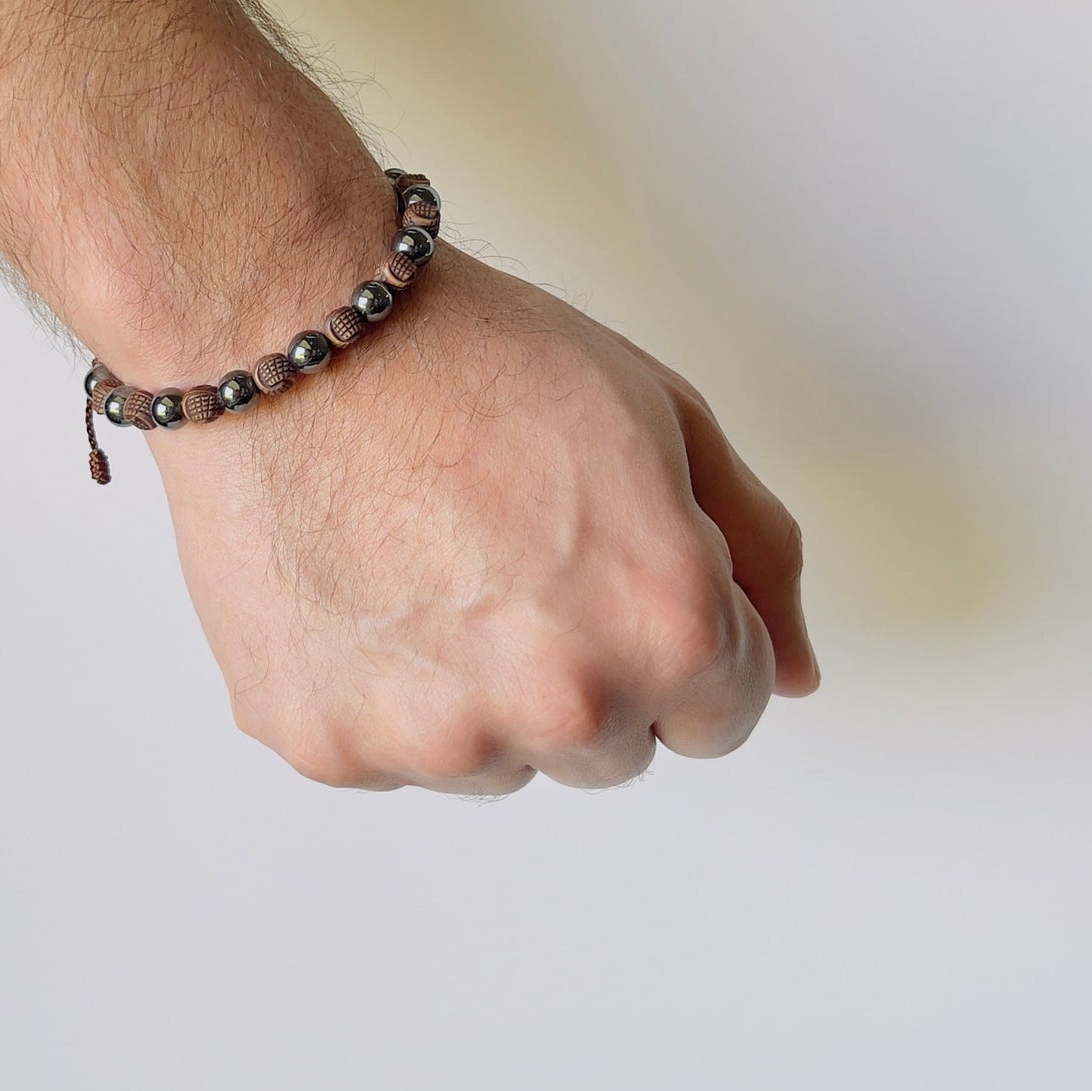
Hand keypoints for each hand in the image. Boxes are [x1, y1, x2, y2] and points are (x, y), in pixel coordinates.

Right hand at [149, 242, 818, 793]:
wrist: (293, 328)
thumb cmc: (476, 355)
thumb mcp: (667, 419)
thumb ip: (759, 556)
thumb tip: (798, 676)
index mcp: (667, 628)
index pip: (727, 711)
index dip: (682, 626)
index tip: (621, 568)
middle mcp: (560, 707)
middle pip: (616, 749)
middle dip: (592, 668)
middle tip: (518, 552)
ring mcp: (435, 740)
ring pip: (501, 762)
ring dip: (486, 694)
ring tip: (431, 564)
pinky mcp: (328, 744)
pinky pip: (393, 756)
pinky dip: (386, 692)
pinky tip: (367, 589)